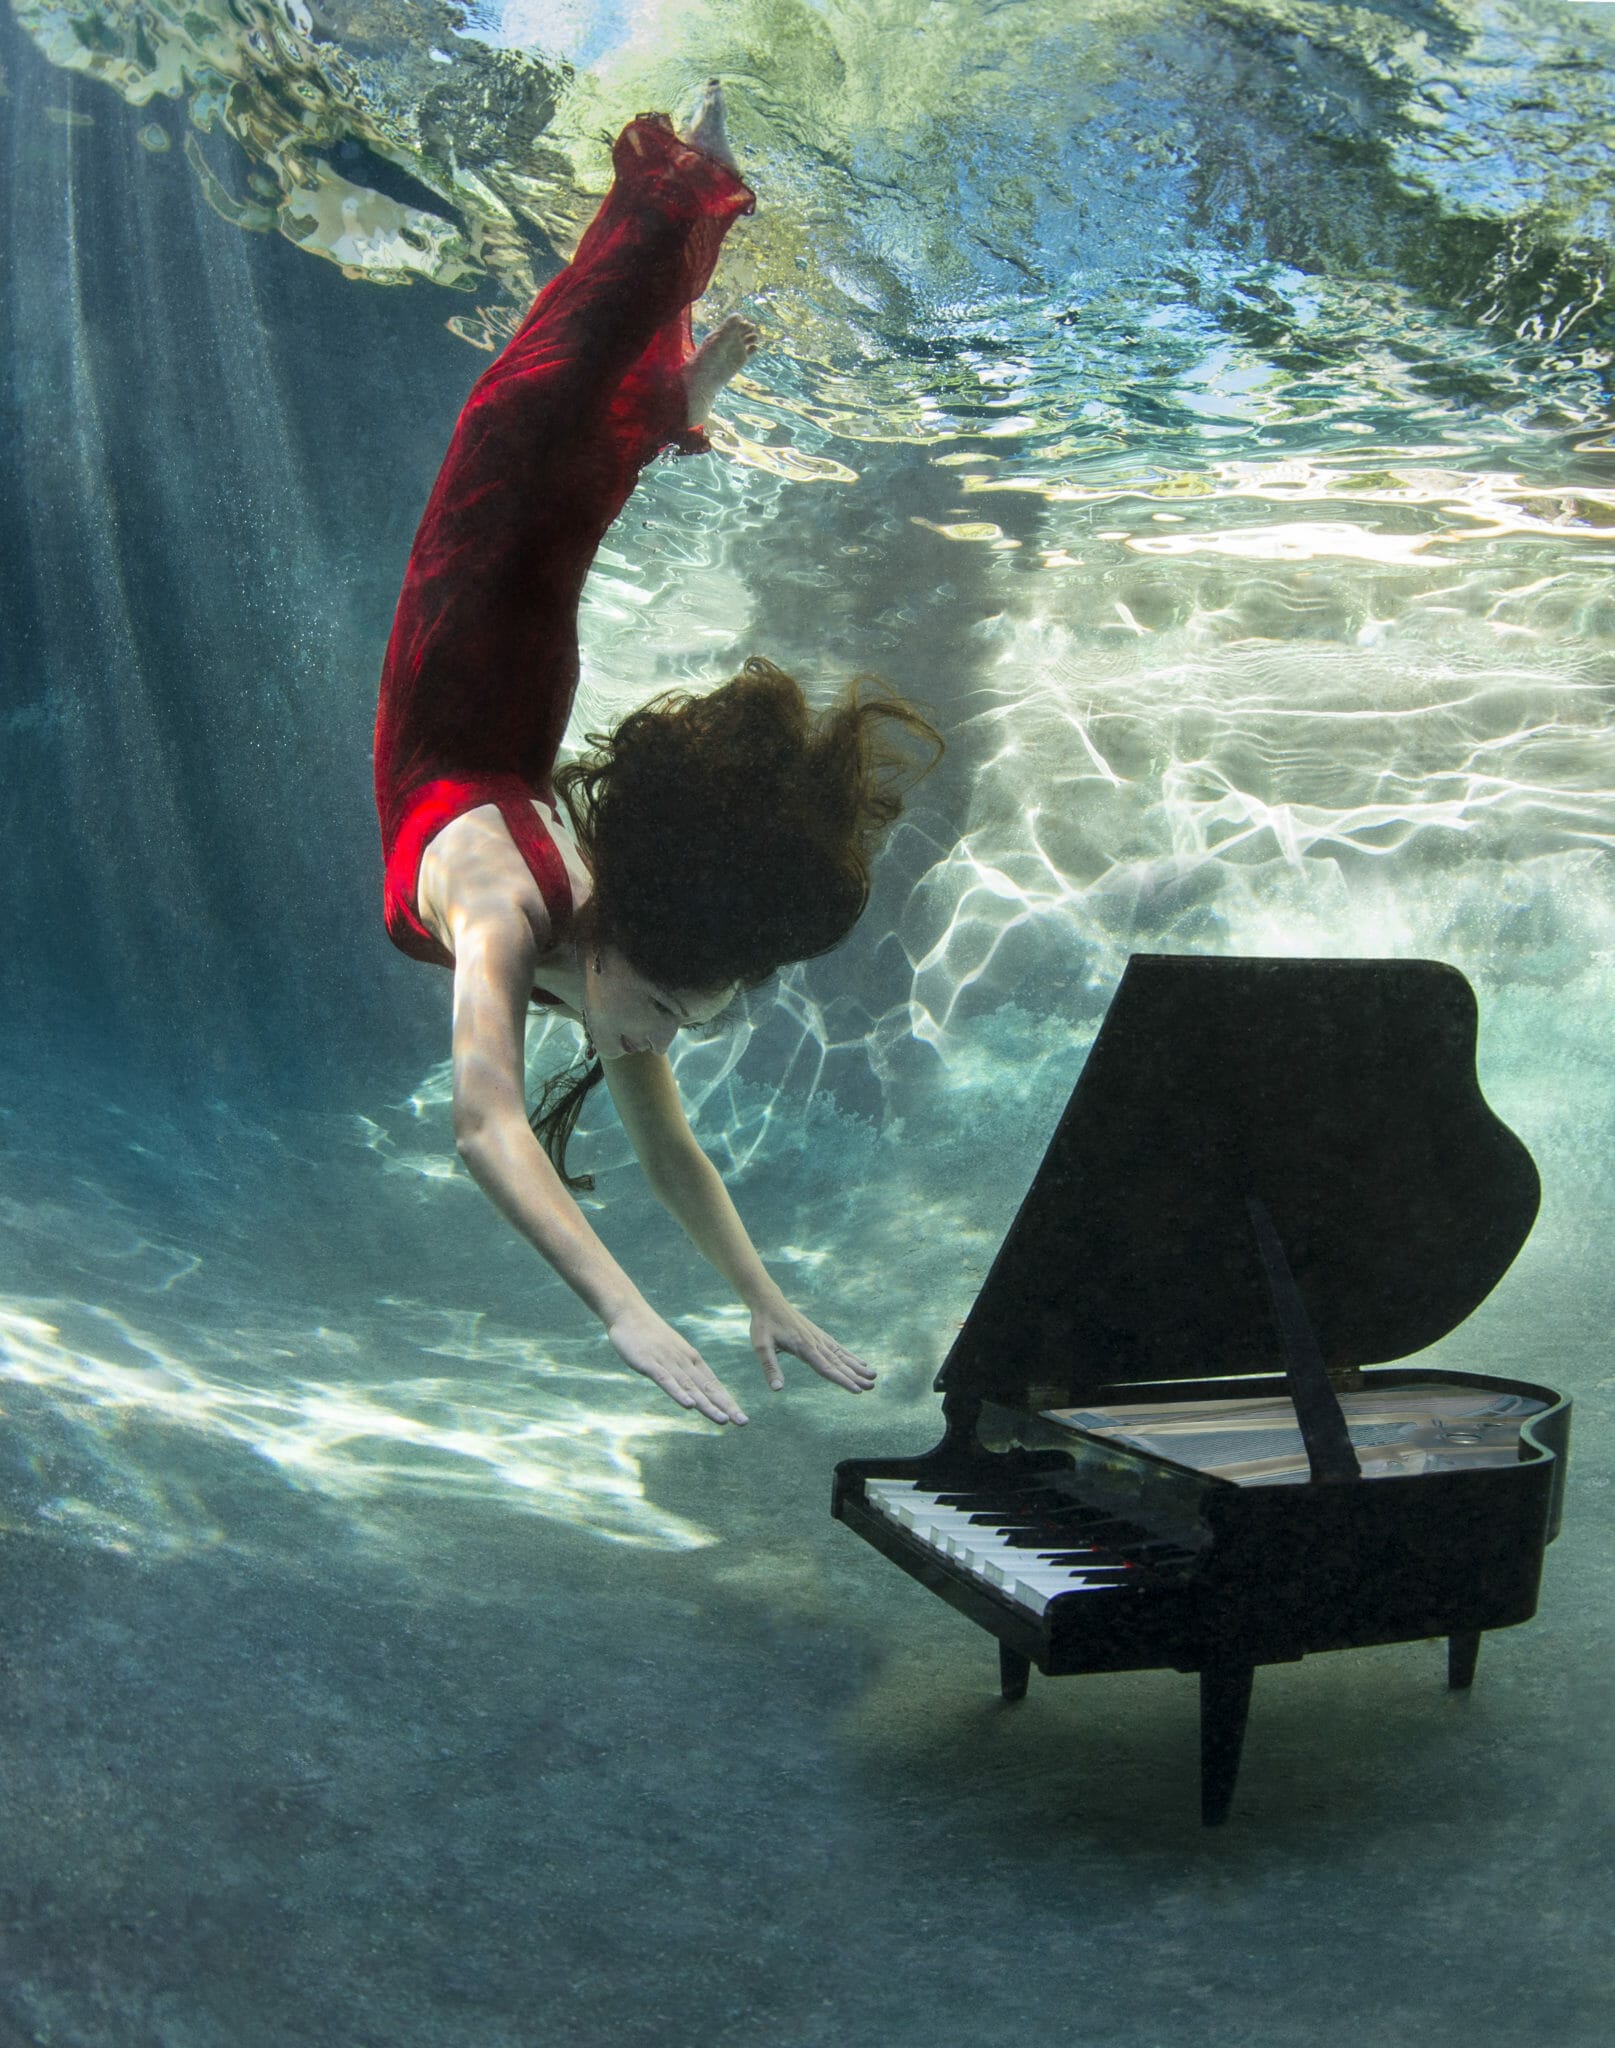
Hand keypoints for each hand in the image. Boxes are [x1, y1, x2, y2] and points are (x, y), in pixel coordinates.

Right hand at [607, 1301, 748, 1424]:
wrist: (629, 1312)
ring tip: (723, 1419)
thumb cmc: (650, 1333)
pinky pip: (666, 1380)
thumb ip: (681, 1368)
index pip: (713, 1384)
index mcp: (691, 1358)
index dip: (727, 1401)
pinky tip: (689, 1405)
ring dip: (707, 1404)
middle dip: (725, 1406)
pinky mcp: (649, 1363)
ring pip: (691, 1387)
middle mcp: (684, 1361)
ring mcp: (667, 1361)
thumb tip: (691, 1385)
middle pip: (707, 1387)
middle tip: (743, 1422)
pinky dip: (678, 1393)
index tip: (741, 1417)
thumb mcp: (671, 1351)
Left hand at [748, 1296, 876, 1395]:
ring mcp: (819, 1338)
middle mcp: (816, 1343)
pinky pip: (838, 1347)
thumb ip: (770, 1367)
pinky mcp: (819, 1335)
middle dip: (856, 1376)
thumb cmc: (763, 1324)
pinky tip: (860, 1361)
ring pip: (842, 1355)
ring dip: (857, 1366)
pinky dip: (850, 1355)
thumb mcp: (761, 1345)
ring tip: (873, 1375)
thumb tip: (777, 1389)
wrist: (769, 1301)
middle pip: (839, 1363)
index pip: (826, 1368)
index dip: (842, 1380)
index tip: (857, 1390)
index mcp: (804, 1347)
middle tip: (872, 1386)